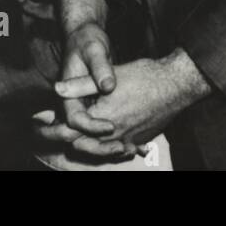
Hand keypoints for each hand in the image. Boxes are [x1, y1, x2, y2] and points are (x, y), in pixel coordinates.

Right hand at [31, 0, 133, 159]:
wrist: (84, 36)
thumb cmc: (87, 40)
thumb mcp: (94, 49)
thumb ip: (100, 68)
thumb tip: (108, 86)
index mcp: (67, 92)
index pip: (74, 119)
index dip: (92, 126)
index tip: (111, 126)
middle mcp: (72, 103)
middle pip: (79, 135)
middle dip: (99, 145)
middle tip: (123, 148)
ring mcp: (82, 106)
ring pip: (89, 135)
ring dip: (107, 145)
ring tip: (130, 148)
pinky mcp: (92, 106)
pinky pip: (99, 127)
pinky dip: (113, 137)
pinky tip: (133, 142)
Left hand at [53, 50, 211, 149]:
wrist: (175, 85)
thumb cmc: (143, 77)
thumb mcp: (110, 75)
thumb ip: (81, 84)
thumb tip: (57, 88)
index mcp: (101, 118)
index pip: (71, 132)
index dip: (57, 129)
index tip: (50, 123)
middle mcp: (113, 134)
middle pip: (83, 146)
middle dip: (72, 139)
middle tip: (64, 130)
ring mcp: (128, 139)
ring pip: (102, 150)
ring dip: (92, 144)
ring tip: (85, 135)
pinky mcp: (140, 140)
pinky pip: (122, 150)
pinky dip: (113, 147)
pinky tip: (113, 138)